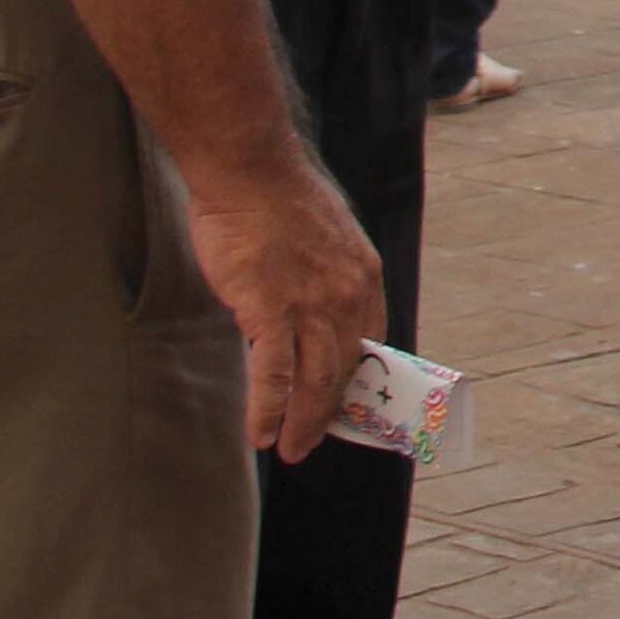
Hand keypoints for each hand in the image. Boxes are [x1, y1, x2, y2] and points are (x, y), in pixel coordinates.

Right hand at [178, 149, 383, 458]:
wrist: (249, 169)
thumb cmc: (274, 197)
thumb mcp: (322, 235)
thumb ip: (322, 273)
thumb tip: (306, 303)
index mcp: (363, 275)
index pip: (370, 340)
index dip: (357, 376)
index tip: (345, 400)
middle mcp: (346, 295)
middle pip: (345, 369)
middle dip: (330, 412)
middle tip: (313, 440)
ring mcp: (310, 305)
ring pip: (315, 381)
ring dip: (303, 423)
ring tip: (291, 449)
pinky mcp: (270, 310)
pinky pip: (273, 375)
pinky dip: (268, 410)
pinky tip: (260, 433)